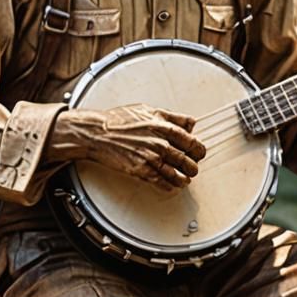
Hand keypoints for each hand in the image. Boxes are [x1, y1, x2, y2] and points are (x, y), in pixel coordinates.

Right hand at [46, 104, 205, 191]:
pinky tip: (171, 186)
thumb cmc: (119, 120)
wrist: (97, 133)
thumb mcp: (149, 110)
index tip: (199, 153)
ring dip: (184, 179)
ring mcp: (151, 158)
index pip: (192, 142)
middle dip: (193, 166)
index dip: (198, 150)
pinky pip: (161, 182)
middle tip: (193, 168)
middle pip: (187, 160)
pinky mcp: (140, 170)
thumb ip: (172, 117)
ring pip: (177, 174)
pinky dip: (169, 186)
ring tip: (185, 180)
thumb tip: (190, 122)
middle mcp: (160, 143)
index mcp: (164, 127)